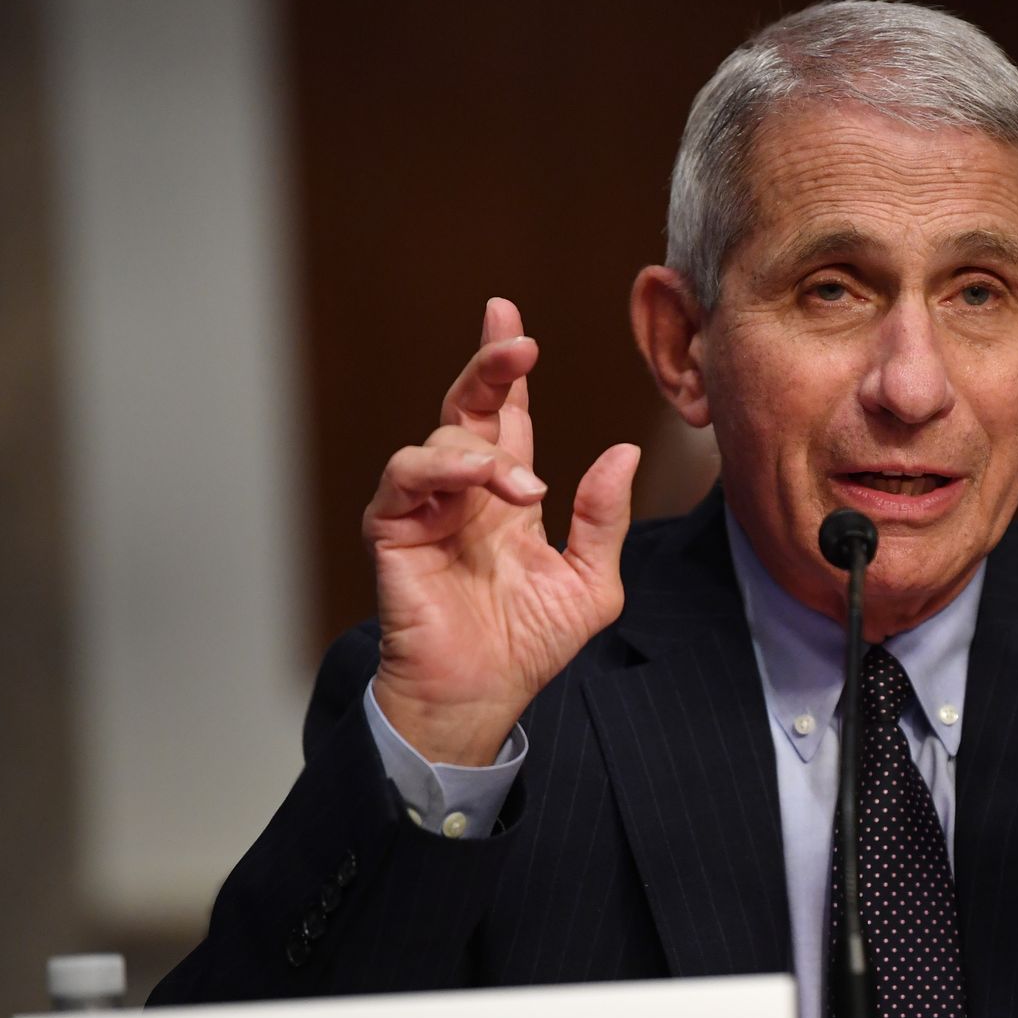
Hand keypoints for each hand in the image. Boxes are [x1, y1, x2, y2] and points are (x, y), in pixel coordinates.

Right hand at [362, 298, 640, 764]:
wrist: (483, 697)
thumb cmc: (530, 645)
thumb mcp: (591, 581)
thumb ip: (605, 518)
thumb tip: (623, 452)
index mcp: (507, 494)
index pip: (508, 416)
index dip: (509, 370)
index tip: (515, 320)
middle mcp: (463, 492)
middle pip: (468, 407)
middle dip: (490, 366)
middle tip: (517, 339)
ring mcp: (425, 507)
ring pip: (441, 440)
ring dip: (485, 450)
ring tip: (526, 488)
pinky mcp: (393, 530)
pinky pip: (406, 477)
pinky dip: (444, 469)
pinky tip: (483, 484)